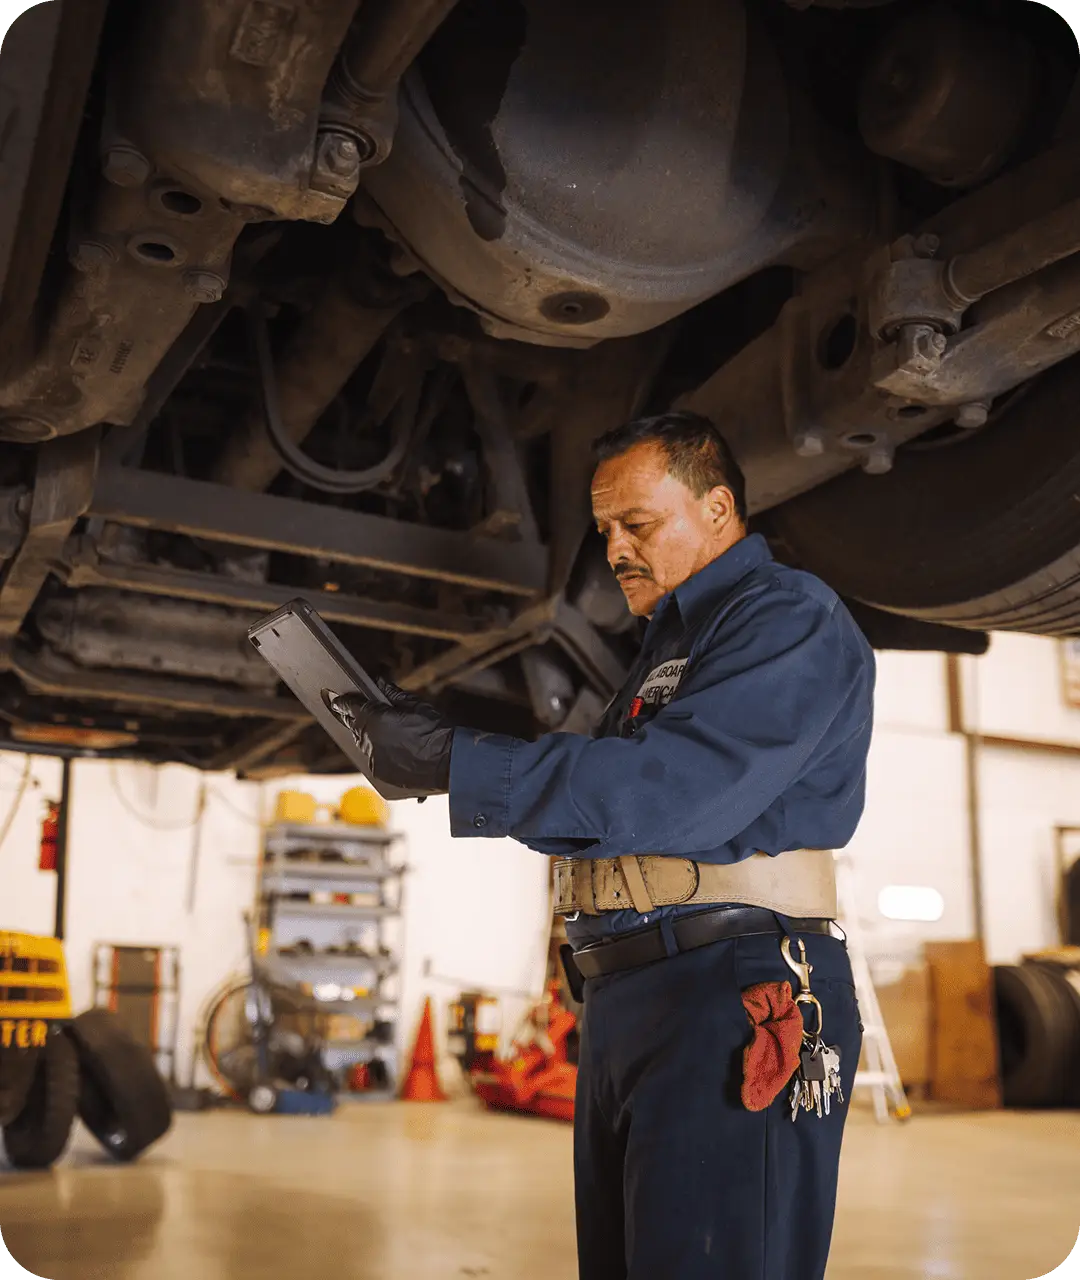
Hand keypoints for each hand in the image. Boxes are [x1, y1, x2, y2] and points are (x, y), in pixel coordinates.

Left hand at [330, 679, 453, 792]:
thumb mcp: (417, 706)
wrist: (449, 764)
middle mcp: (369, 740)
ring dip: (366, 736)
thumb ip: (394, 694)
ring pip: (362, 744)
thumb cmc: (436, 732)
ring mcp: (373, 759)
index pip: (350, 707)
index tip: (336, 699)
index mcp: (374, 719)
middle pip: (353, 726)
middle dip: (353, 718)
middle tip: (353, 713)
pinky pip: (372, 760)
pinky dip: (377, 753)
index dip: (342, 702)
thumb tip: (380, 683)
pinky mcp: (380, 775)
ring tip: (377, 731)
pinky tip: (390, 749)